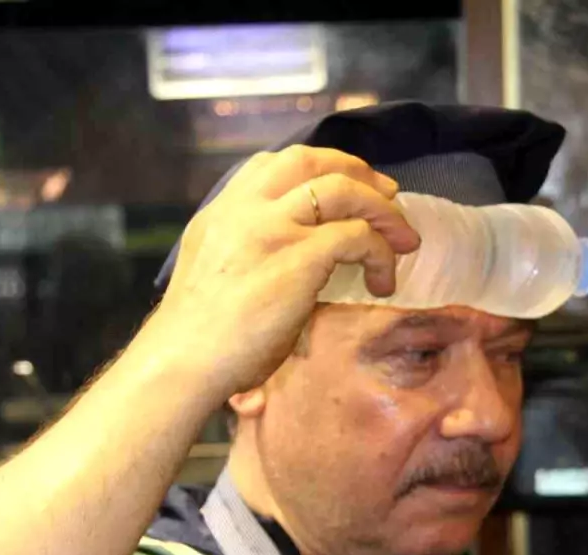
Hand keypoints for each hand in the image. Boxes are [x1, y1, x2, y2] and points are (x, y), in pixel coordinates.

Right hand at [150, 145, 420, 397]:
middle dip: (358, 171)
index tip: (347, 184)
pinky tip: (382, 281)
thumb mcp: (211, 274)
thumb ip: (241, 252)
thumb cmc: (198, 337)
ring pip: (344, 189)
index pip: (274, 163)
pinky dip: (380, 254)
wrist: (183, 360)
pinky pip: (358, 236)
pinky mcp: (299, 255)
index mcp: (223, 211)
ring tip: (404, 239)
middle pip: (312, 160)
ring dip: (383, 210)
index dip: (319, 166)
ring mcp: (274, 227)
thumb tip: (278, 263)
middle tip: (389, 196)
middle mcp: (247, 208)